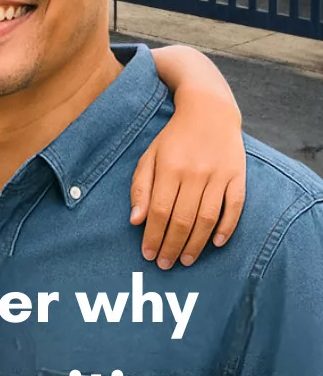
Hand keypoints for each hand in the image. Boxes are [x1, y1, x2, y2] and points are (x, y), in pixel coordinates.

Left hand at [130, 120, 245, 268]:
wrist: (209, 111)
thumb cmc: (174, 138)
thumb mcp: (150, 156)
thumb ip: (141, 187)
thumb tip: (136, 221)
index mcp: (169, 168)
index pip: (159, 212)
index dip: (153, 237)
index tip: (148, 254)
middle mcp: (194, 173)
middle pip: (182, 220)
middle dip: (172, 246)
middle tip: (165, 264)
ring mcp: (218, 175)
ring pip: (207, 218)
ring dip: (196, 244)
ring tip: (186, 260)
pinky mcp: (238, 176)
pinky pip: (234, 207)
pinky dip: (227, 227)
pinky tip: (217, 243)